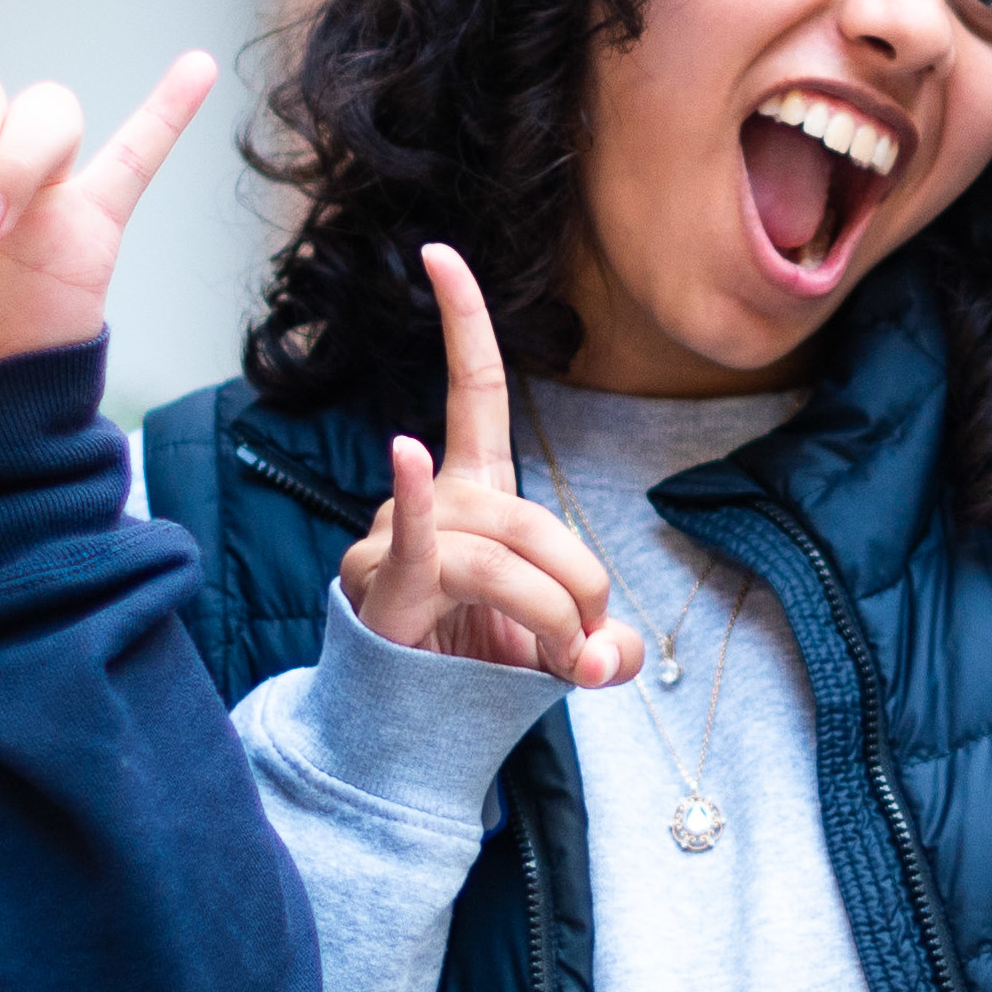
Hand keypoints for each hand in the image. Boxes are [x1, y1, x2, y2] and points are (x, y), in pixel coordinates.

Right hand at [340, 248, 639, 684]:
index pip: (472, 393)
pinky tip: (405, 451)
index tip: (439, 253)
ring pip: (498, 556)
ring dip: (547, 616)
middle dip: (579, 586)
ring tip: (557, 663)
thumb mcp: (562, 649)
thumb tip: (612, 660)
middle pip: (527, 517)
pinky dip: (419, 503)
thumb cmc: (478, 674)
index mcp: (473, 495)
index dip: (462, 322)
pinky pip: (419, 547)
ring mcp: (394, 542)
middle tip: (588, 646)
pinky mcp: (379, 589)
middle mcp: (427, 501)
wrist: (410, 738)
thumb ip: (603, 645)